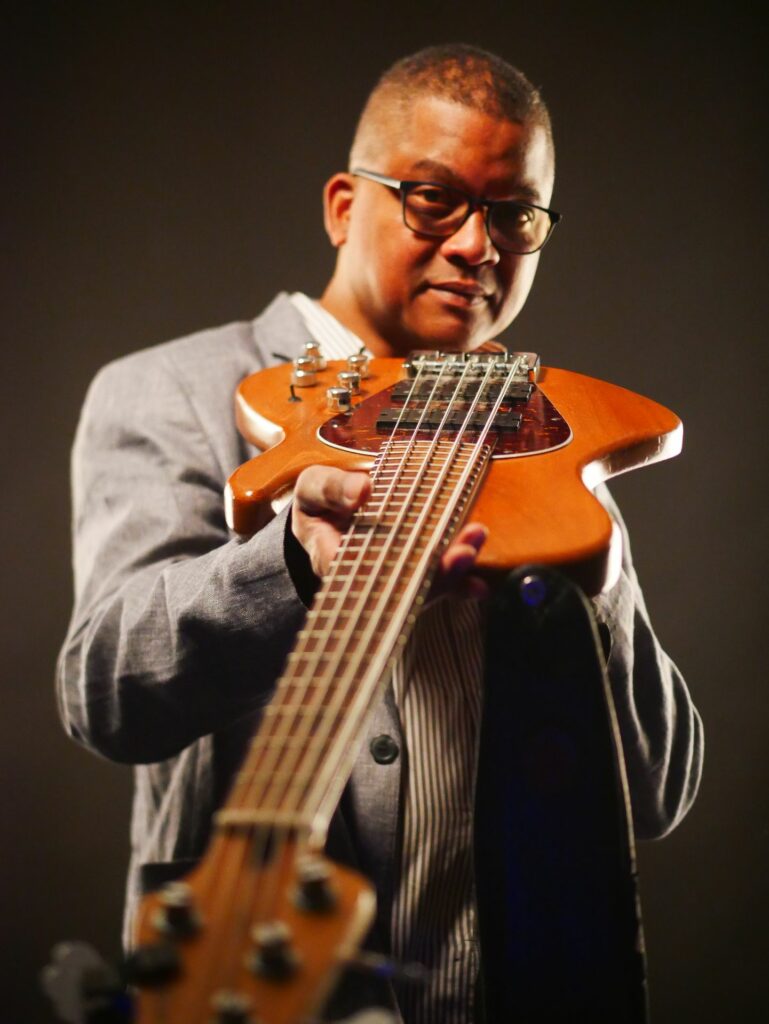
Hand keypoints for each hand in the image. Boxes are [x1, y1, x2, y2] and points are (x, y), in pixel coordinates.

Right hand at [292, 465, 487, 595]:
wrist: (326, 513)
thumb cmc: (318, 502)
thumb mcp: (313, 488)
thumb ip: (330, 488)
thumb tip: (361, 490)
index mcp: (333, 559)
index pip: (361, 572)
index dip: (390, 570)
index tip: (416, 559)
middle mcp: (365, 577)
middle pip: (401, 585)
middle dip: (436, 573)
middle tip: (463, 555)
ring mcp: (389, 577)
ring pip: (421, 586)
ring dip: (453, 573)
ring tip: (473, 551)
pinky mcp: (409, 573)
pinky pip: (433, 583)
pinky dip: (458, 583)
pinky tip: (479, 586)